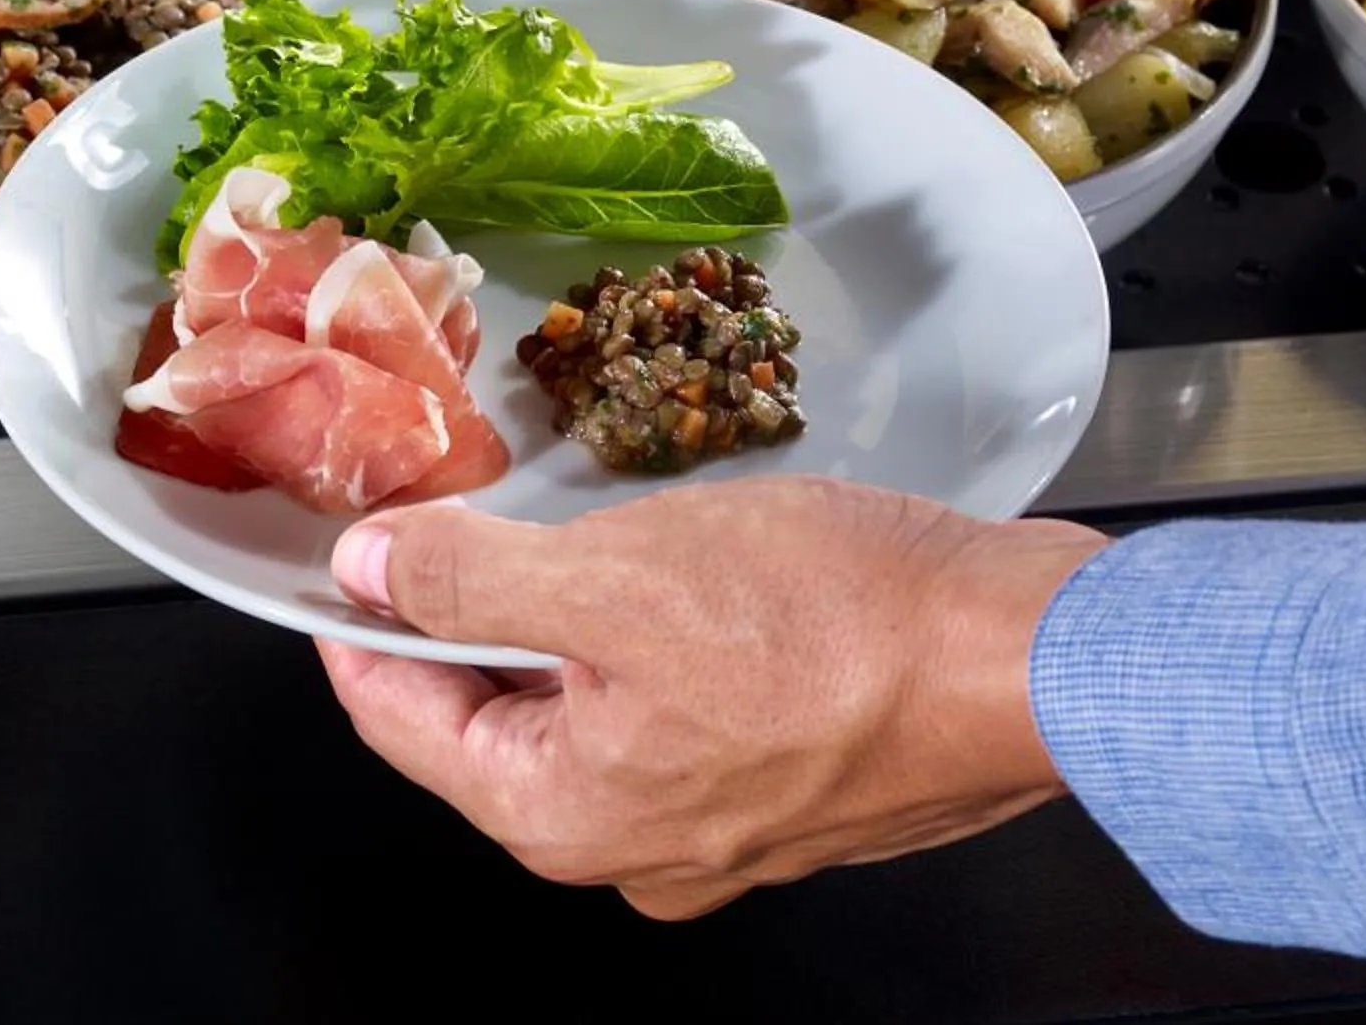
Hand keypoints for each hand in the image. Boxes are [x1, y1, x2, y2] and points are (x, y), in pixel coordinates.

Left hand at [315, 481, 1104, 917]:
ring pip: (587, 709)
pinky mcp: (785, 788)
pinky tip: (683, 570)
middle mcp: (632, 851)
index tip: (340, 553)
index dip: (357, 623)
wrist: (1026, 657)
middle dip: (470, 615)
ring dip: (568, 620)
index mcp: (564, 818)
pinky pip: (674, 709)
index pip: (400, 720)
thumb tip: (366, 572)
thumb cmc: (838, 625)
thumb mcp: (614, 572)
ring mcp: (716, 830)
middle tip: (454, 515)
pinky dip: (653, 639)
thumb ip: (470, 579)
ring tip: (575, 529)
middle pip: (492, 720)